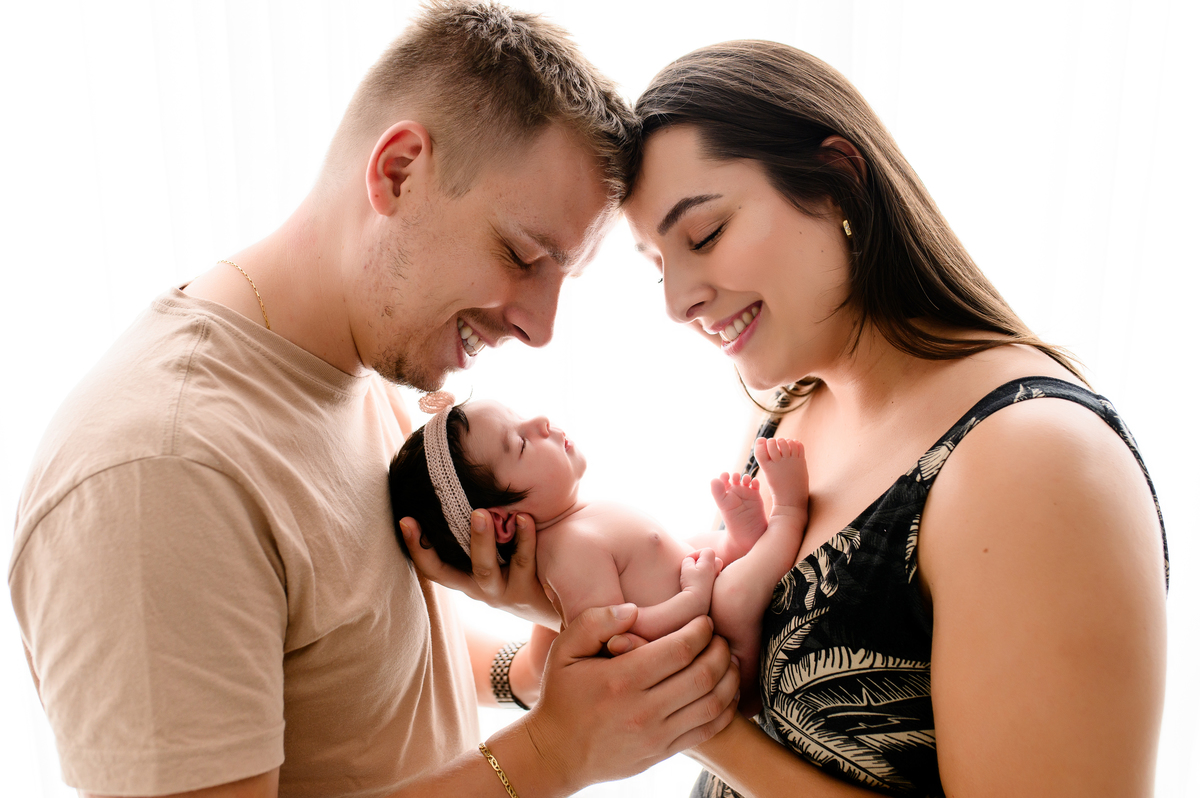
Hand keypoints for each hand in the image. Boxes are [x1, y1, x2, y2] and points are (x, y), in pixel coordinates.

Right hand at [399, 509, 558, 626]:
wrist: (572, 607)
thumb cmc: (532, 570)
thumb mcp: (505, 557)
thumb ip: (492, 529)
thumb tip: (475, 478)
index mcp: (469, 580)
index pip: (434, 568)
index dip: (417, 547)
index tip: (404, 519)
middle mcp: (482, 589)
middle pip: (452, 572)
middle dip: (433, 545)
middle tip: (422, 515)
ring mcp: (505, 593)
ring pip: (486, 569)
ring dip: (481, 540)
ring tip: (483, 513)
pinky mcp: (529, 593)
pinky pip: (524, 564)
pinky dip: (524, 539)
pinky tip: (526, 518)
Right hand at [521, 604, 739, 791]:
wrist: (557, 753)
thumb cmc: (561, 696)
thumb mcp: (564, 651)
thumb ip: (594, 622)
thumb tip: (632, 610)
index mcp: (621, 680)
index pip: (679, 649)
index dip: (701, 631)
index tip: (705, 620)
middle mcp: (643, 709)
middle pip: (703, 674)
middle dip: (721, 650)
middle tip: (721, 637)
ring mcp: (656, 735)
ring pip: (712, 703)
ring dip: (729, 678)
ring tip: (729, 660)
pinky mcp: (663, 752)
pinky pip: (707, 730)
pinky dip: (726, 709)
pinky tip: (726, 691)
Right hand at [680, 548, 720, 602]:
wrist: (697, 604)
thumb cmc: (690, 584)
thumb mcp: (685, 567)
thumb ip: (689, 559)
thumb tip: (692, 561)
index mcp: (710, 563)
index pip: (707, 550)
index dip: (696, 553)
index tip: (689, 561)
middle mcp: (716, 570)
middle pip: (715, 559)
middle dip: (704, 561)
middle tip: (694, 569)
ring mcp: (717, 581)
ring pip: (715, 570)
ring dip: (706, 571)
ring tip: (696, 578)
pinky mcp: (715, 590)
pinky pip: (713, 581)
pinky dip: (707, 581)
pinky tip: (699, 587)